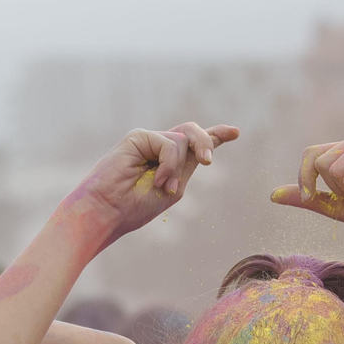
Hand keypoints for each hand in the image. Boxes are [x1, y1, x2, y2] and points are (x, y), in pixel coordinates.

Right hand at [57, 124, 238, 245]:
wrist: (107, 211)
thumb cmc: (134, 208)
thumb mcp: (173, 188)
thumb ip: (187, 166)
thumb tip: (202, 147)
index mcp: (167, 163)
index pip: (193, 144)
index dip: (216, 136)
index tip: (235, 133)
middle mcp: (157, 149)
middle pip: (192, 132)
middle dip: (207, 141)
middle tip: (208, 161)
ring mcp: (147, 141)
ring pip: (183, 139)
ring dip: (178, 167)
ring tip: (164, 187)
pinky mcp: (138, 136)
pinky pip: (169, 143)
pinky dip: (168, 164)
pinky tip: (156, 179)